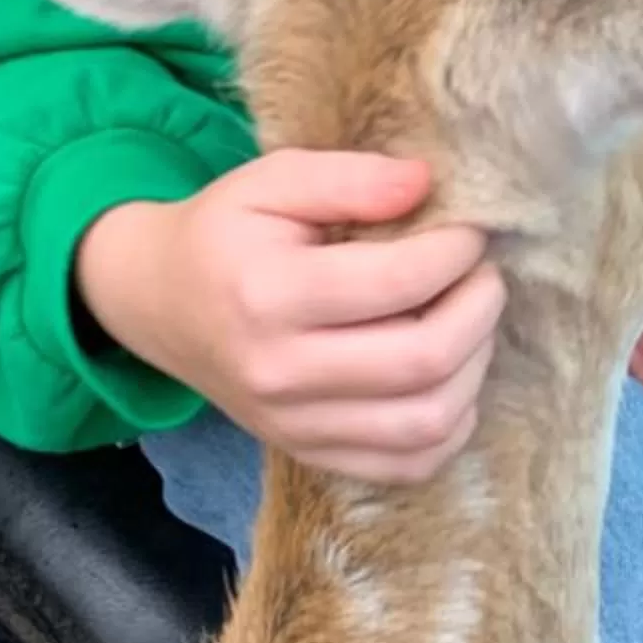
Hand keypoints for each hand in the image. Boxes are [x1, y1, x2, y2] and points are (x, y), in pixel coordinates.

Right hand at [74, 151, 503, 482]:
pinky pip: (407, 465)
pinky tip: (449, 378)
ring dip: (474, 369)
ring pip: (426, 423)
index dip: (456, 253)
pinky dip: (449, 426)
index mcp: (268, 295)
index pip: (399, 282)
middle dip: (479, 310)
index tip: (470, 231)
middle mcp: (280, 373)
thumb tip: (425, 184)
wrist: (158, 304)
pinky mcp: (308, 455)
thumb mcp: (270, 180)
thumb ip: (349, 177)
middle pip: (422, 361)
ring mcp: (294, 426)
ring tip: (470, 321)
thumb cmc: (223, 234)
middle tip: (484, 274)